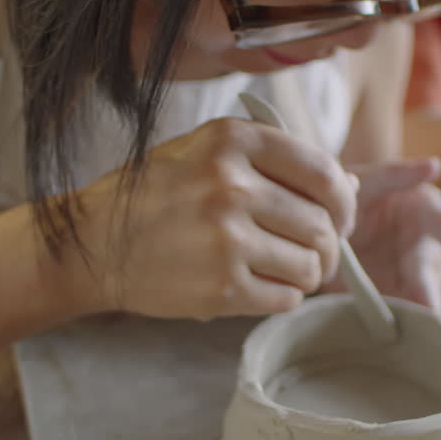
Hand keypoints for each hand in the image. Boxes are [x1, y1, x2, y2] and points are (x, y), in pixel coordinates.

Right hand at [71, 117, 355, 319]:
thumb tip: (348, 187)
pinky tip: (259, 287)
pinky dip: (283, 297)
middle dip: (328, 245)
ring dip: (308, 274)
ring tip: (284, 271)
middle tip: (314, 254)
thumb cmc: (155, 196)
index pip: (324, 172)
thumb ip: (274, 163)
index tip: (341, 217)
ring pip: (311, 265)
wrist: (92, 243)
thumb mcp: (206, 153)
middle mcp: (232, 185)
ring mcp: (228, 239)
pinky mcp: (222, 286)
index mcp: (233, 141)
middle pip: (323, 224)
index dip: (344, 201)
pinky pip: (287, 298)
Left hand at [326, 157, 440, 327]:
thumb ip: (395, 174)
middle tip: (429, 309)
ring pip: (438, 296)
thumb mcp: (366, 180)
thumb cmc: (353, 195)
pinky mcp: (413, 297)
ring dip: (438, 313)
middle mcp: (430, 243)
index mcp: (423, 210)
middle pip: (432, 269)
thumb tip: (434, 165)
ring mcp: (423, 273)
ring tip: (440, 329)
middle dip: (429, 289)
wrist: (330, 224)